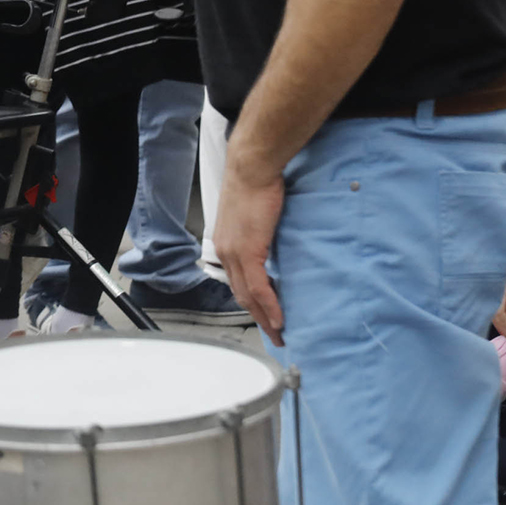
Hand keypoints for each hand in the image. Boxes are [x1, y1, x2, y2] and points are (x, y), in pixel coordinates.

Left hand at [215, 159, 286, 344]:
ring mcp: (235, 253)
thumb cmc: (255, 186)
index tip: (264, 317)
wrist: (251, 170)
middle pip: (241, 295)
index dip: (251, 303)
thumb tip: (271, 245)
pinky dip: (270, 306)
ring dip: (265, 318)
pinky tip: (280, 319)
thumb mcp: (252, 217)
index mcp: (225, 245)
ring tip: (280, 333)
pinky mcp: (248, 251)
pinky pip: (260, 287)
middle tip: (274, 334)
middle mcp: (225, 252)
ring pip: (249, 296)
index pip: (237, 282)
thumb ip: (257, 235)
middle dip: (258, 318)